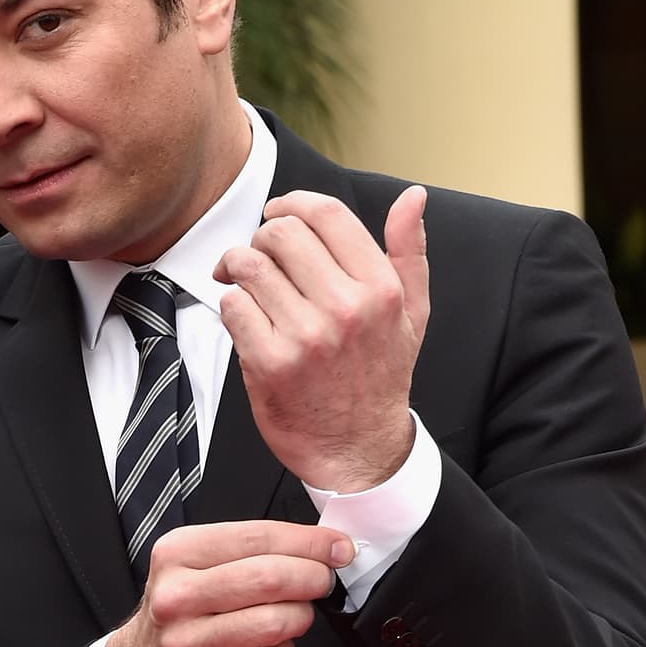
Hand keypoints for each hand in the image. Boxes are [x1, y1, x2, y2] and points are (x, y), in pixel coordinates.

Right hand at [102, 520, 353, 646]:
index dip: (310, 542)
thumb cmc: (182, 611)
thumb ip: (253, 549)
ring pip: (275, 624)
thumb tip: (325, 546)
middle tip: (322, 581)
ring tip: (291, 616)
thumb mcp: (198, 564)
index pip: (258, 537)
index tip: (338, 547)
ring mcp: (186, 644)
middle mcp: (176, 597)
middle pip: (269, 578)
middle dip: (313, 577)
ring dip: (299, 618)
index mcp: (176, 554)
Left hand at [213, 185, 429, 492]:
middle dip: (263, 238)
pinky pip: (232, 307)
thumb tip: (413, 197)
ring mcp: (305, 336)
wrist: (357, 450)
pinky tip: (246, 320)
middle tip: (261, 257)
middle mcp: (345, 308)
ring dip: (238, 269)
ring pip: (250, 266)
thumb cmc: (380, 378)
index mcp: (380, 289)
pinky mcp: (270, 362)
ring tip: (245, 284)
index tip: (277, 213)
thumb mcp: (411, 313)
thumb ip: (409, 252)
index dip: (292, 203)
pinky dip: (232, 307)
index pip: (326, 215)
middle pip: (282, 234)